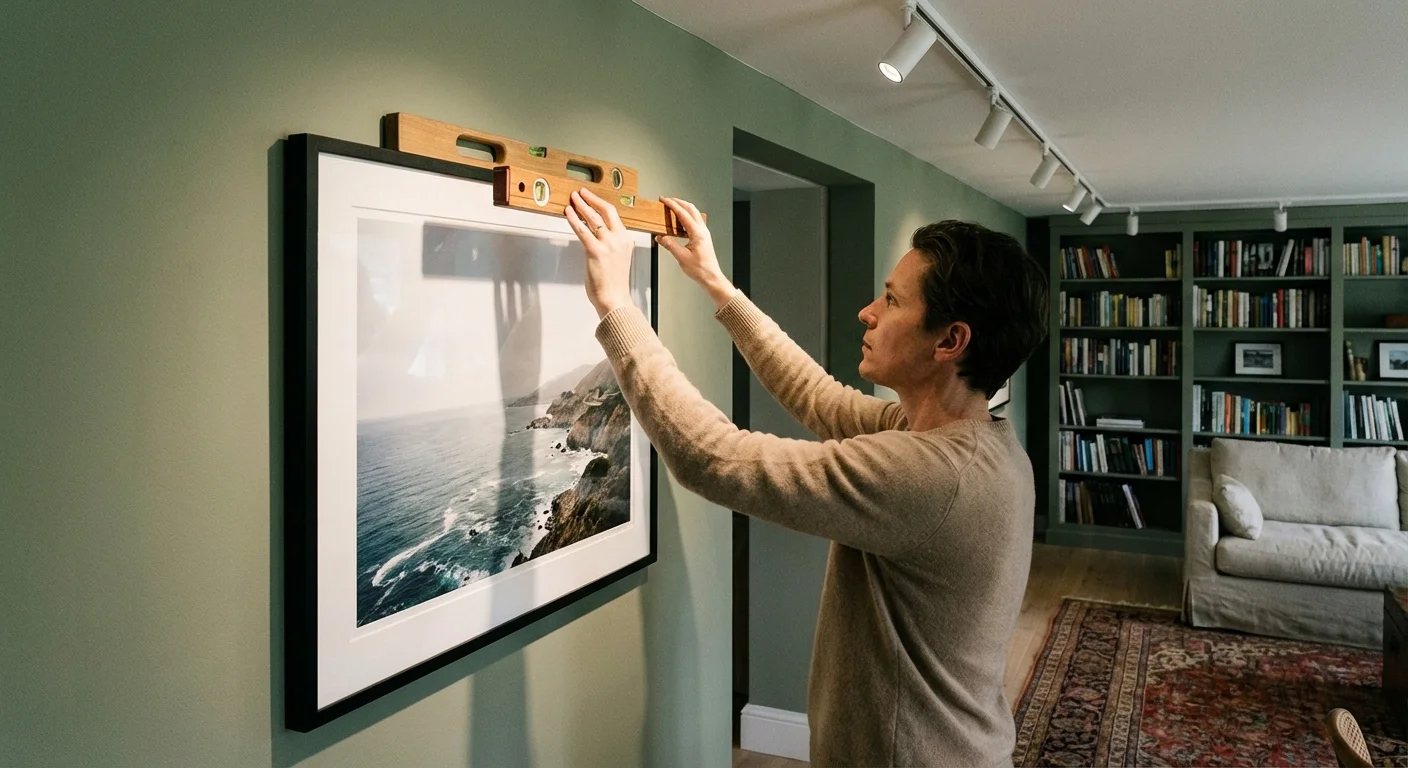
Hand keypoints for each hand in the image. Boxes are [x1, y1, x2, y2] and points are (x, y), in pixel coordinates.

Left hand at [565, 188, 634, 318]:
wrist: (614, 299)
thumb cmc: (613, 284)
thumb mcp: (617, 259)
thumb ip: (609, 245)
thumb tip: (593, 234)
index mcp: (625, 240)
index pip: (613, 215)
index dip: (600, 203)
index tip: (591, 197)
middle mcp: (619, 239)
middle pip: (606, 211)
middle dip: (591, 199)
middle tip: (580, 193)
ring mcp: (608, 245)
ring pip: (593, 218)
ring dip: (581, 206)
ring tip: (572, 199)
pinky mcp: (595, 251)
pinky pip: (582, 230)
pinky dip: (573, 220)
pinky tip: (567, 213)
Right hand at [658, 198, 736, 309]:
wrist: (711, 277)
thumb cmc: (701, 269)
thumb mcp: (681, 257)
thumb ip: (670, 245)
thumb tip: (660, 237)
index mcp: (697, 233)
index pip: (683, 214)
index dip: (672, 205)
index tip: (664, 200)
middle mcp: (702, 230)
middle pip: (690, 209)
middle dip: (678, 202)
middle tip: (667, 200)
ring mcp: (704, 233)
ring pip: (694, 213)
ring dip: (683, 208)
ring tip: (672, 207)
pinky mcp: (703, 237)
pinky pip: (695, 221)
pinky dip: (686, 216)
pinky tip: (679, 221)